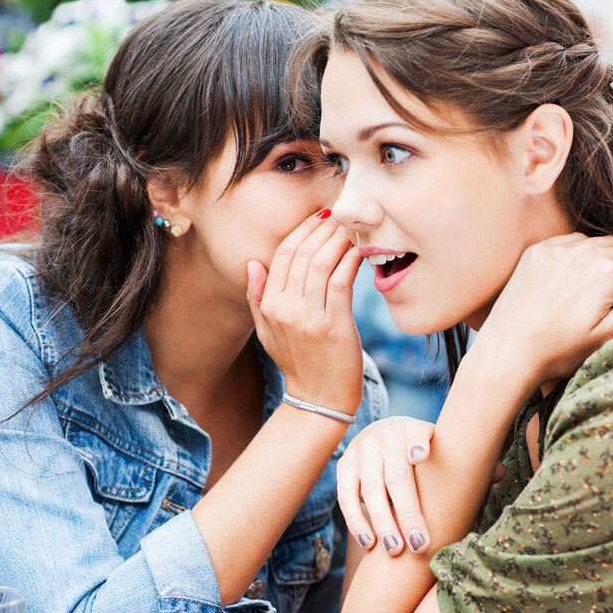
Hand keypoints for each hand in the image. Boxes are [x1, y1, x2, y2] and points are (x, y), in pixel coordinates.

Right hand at [247, 212, 363, 415]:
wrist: (320, 400)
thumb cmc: (299, 363)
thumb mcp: (268, 333)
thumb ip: (258, 299)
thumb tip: (253, 264)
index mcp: (269, 306)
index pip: (281, 256)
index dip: (301, 230)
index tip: (319, 215)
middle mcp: (284, 309)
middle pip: (300, 254)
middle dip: (321, 228)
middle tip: (339, 212)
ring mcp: (308, 318)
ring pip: (320, 263)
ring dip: (337, 239)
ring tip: (350, 225)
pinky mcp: (333, 326)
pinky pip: (340, 281)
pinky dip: (350, 259)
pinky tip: (360, 248)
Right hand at [336, 418, 507, 555]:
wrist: (380, 435)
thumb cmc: (423, 453)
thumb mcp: (440, 448)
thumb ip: (465, 461)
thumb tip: (500, 472)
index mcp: (415, 430)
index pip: (418, 433)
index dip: (419, 443)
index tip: (422, 455)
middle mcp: (386, 437)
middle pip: (397, 475)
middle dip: (407, 511)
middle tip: (420, 543)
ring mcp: (363, 452)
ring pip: (371, 489)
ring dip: (382, 522)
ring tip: (395, 549)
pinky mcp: (345, 467)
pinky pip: (347, 496)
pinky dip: (357, 521)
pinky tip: (369, 543)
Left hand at [474, 233, 612, 392]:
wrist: (506, 353)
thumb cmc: (558, 352)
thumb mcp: (606, 334)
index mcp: (605, 271)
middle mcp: (582, 252)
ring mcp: (556, 249)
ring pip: (598, 243)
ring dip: (611, 257)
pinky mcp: (536, 252)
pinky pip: (571, 242)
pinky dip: (583, 253)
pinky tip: (583, 273)